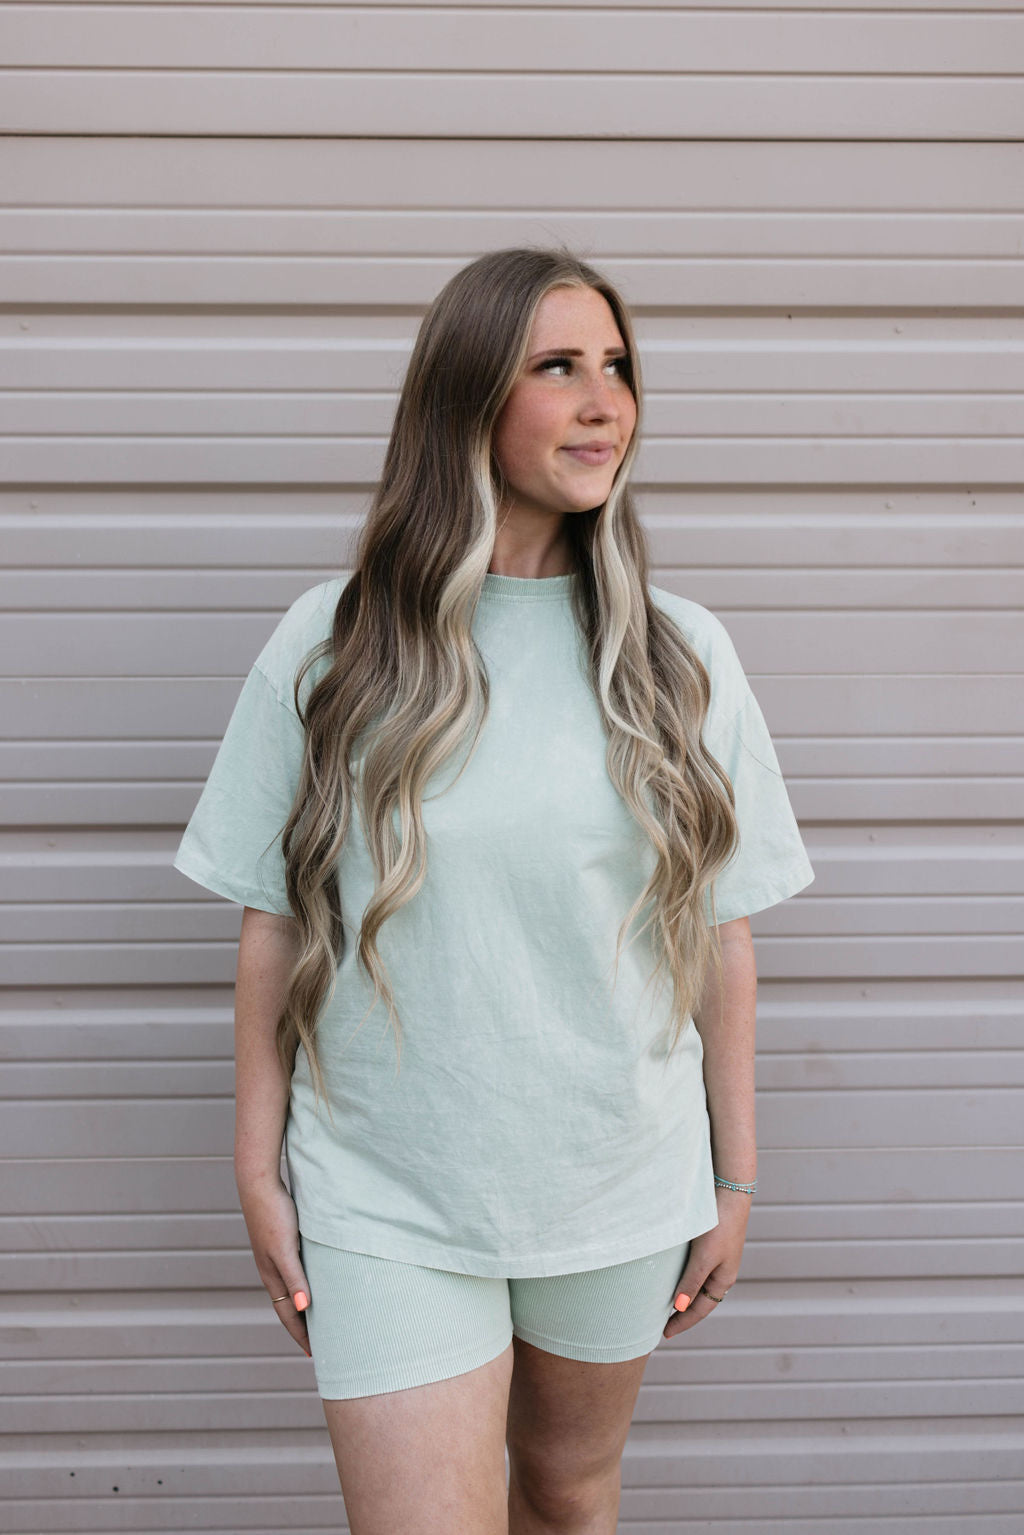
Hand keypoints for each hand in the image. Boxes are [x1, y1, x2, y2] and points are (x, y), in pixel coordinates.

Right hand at [237, 1173, 311, 1357]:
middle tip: (322, 1343)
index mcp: (272, 1275)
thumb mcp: (285, 1247)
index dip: (301, 1335)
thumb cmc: (273, 1213)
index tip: (316, 1354)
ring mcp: (276, 1255)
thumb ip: (294, 1277)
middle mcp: (272, 1269)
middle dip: (303, 1326)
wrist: (259, 1181)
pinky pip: (296, 1270)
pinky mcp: (282, 1240)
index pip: (287, 1314)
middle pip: (289, 1306)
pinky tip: (316, 1279)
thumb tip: (302, 1308)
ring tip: (320, 1316)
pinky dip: (305, 1283)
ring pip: (292, 1288)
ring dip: (304, 1305)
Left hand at [663, 1186, 751, 1338]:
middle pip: (698, 1301)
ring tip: (662, 1305)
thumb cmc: (719, 1226)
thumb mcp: (703, 1258)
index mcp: (723, 1281)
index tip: (664, 1334)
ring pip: (695, 1285)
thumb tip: (678, 1308)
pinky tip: (670, 1277)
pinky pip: (694, 1270)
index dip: (682, 1323)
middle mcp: (720, 1273)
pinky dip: (682, 1279)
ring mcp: (715, 1259)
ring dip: (681, 1296)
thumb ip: (691, 1282)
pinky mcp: (709, 1245)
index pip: (699, 1310)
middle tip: (660, 1324)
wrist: (729, 1193)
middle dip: (681, 1314)